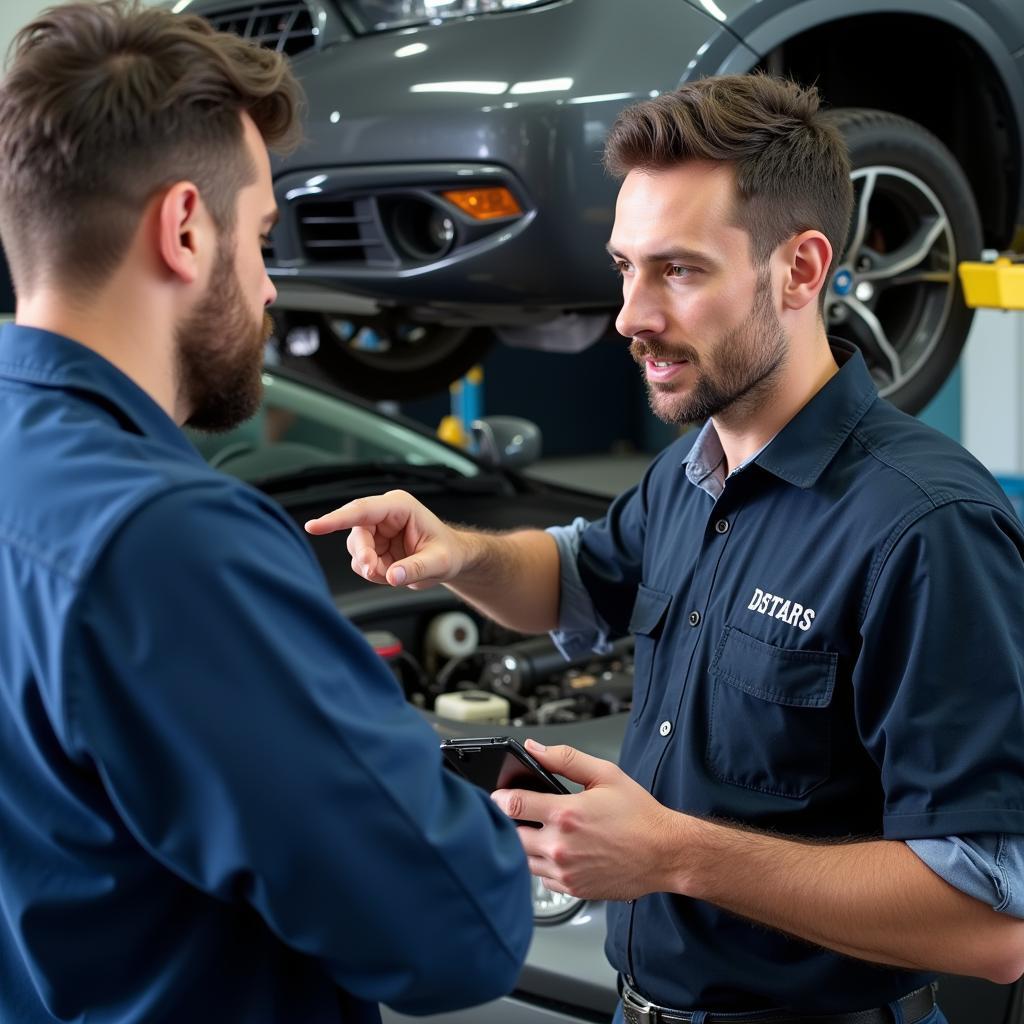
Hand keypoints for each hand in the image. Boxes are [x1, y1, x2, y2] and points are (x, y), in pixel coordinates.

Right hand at [304, 490, 467, 588]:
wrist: (452, 558)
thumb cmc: (449, 552)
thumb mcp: (439, 562)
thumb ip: (415, 569)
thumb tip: (392, 576)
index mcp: (400, 506)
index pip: (362, 511)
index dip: (336, 519)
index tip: (314, 526)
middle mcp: (384, 513)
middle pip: (357, 533)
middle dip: (364, 555)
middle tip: (374, 571)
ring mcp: (376, 529)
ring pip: (356, 549)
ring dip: (370, 566)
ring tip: (394, 571)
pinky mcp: (373, 543)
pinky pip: (360, 560)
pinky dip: (372, 571)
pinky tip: (391, 570)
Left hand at [491, 740, 680, 900]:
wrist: (665, 853)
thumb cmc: (640, 815)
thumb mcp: (605, 774)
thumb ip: (565, 759)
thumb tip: (534, 749)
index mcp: (566, 814)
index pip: (512, 805)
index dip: (498, 797)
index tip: (497, 795)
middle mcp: (561, 846)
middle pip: (511, 836)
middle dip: (510, 824)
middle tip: (521, 815)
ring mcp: (565, 872)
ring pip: (523, 860)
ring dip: (526, 845)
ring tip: (542, 832)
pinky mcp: (573, 889)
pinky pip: (542, 879)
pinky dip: (543, 866)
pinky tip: (558, 852)